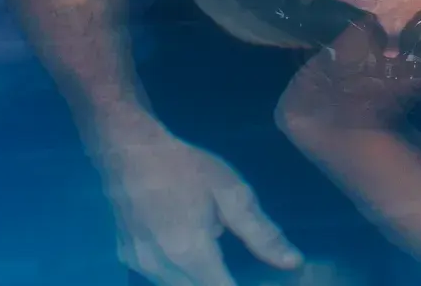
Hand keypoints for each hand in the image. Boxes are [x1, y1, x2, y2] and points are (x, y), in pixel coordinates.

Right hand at [98, 124, 303, 285]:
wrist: (127, 147)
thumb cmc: (184, 166)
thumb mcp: (230, 192)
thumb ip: (261, 233)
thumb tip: (293, 262)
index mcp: (190, 254)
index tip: (260, 282)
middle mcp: (161, 269)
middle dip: (222, 284)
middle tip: (237, 268)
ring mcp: (140, 265)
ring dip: (200, 278)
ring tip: (209, 247)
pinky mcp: (127, 257)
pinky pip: (161, 276)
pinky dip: (179, 271)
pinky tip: (183, 241)